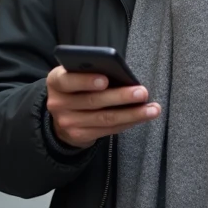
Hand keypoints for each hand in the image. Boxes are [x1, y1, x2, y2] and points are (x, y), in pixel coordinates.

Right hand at [45, 66, 160, 148]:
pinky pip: (108, 130)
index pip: (68, 80)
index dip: (86, 80)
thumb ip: (89, 71)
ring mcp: (68, 122)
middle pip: (93, 101)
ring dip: (132, 114)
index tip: (106, 79)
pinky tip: (141, 116)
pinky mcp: (79, 136)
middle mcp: (58, 103)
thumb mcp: (74, 75)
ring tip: (152, 109)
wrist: (62, 115)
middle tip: (142, 92)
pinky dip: (127, 122)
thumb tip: (120, 74)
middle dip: (121, 97)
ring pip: (104, 118)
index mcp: (56, 81)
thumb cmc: (76, 87)